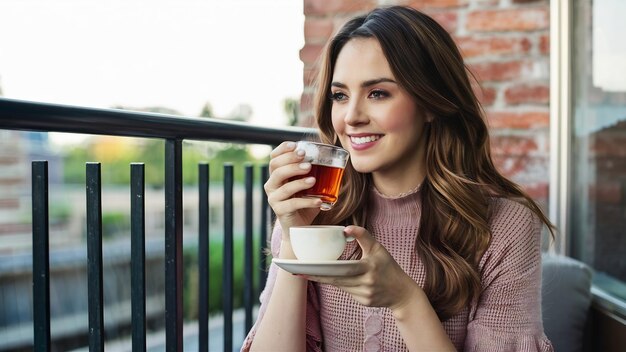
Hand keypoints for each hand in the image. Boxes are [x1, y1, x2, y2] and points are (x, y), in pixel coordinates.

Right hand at [264, 141, 321, 231]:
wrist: (299, 226)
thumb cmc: (305, 202)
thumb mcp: (309, 185)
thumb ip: (315, 172)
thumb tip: (336, 159)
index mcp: (277, 175)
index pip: (274, 158)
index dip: (283, 150)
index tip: (295, 145)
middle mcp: (272, 185)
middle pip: (276, 168)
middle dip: (291, 161)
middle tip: (308, 162)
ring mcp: (274, 198)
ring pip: (284, 186)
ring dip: (300, 182)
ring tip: (314, 180)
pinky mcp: (280, 211)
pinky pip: (293, 204)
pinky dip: (307, 201)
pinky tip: (319, 201)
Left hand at [305, 226, 419, 309]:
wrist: (402, 292)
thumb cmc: (389, 267)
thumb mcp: (378, 249)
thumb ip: (363, 236)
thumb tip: (345, 228)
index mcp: (369, 268)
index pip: (342, 269)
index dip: (323, 268)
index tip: (306, 266)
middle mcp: (365, 283)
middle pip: (335, 279)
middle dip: (316, 276)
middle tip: (297, 271)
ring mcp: (364, 295)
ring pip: (338, 285)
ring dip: (323, 279)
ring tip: (305, 273)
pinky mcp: (363, 302)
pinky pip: (345, 291)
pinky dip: (337, 283)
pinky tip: (328, 278)